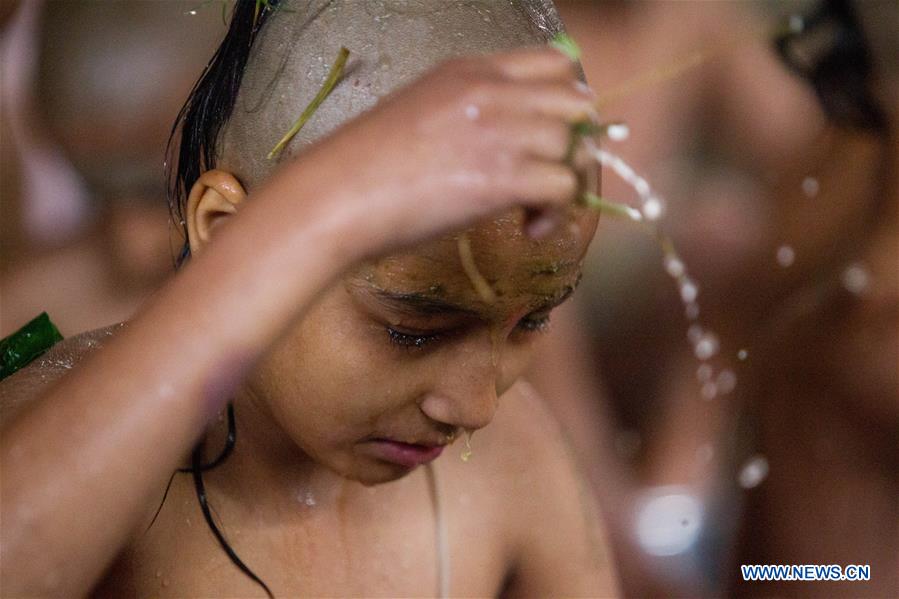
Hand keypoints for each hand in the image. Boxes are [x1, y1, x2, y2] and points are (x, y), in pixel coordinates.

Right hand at [281, 46, 596, 254]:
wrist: (338, 196)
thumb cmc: (366, 164)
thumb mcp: (421, 110)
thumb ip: (467, 111)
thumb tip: (502, 139)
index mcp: (472, 70)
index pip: (556, 62)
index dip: (565, 101)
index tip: (550, 134)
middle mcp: (494, 92)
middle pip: (577, 103)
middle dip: (574, 143)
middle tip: (549, 175)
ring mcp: (501, 132)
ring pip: (575, 148)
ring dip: (564, 184)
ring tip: (531, 213)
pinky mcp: (504, 176)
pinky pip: (565, 187)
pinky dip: (555, 214)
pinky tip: (528, 229)